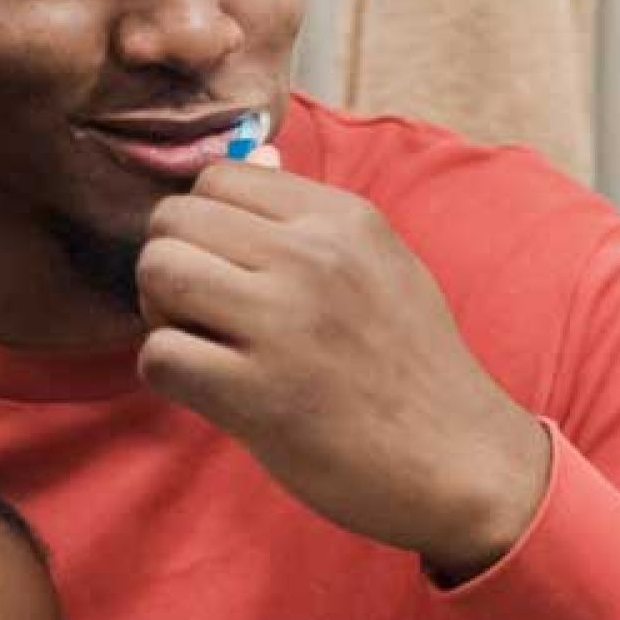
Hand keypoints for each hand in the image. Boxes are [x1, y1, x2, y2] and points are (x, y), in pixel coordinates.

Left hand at [136, 149, 550, 584]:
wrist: (461, 461)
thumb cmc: (413, 366)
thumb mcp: (382, 266)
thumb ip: (311, 216)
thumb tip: (250, 158)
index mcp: (341, 218)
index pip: (217, 178)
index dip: (203, 225)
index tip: (227, 269)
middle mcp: (311, 258)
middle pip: (173, 220)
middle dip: (172, 267)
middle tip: (204, 314)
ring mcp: (283, 325)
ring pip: (158, 273)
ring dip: (162, 315)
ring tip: (204, 347)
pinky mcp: (258, 395)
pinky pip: (160, 354)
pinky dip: (169, 375)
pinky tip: (209, 391)